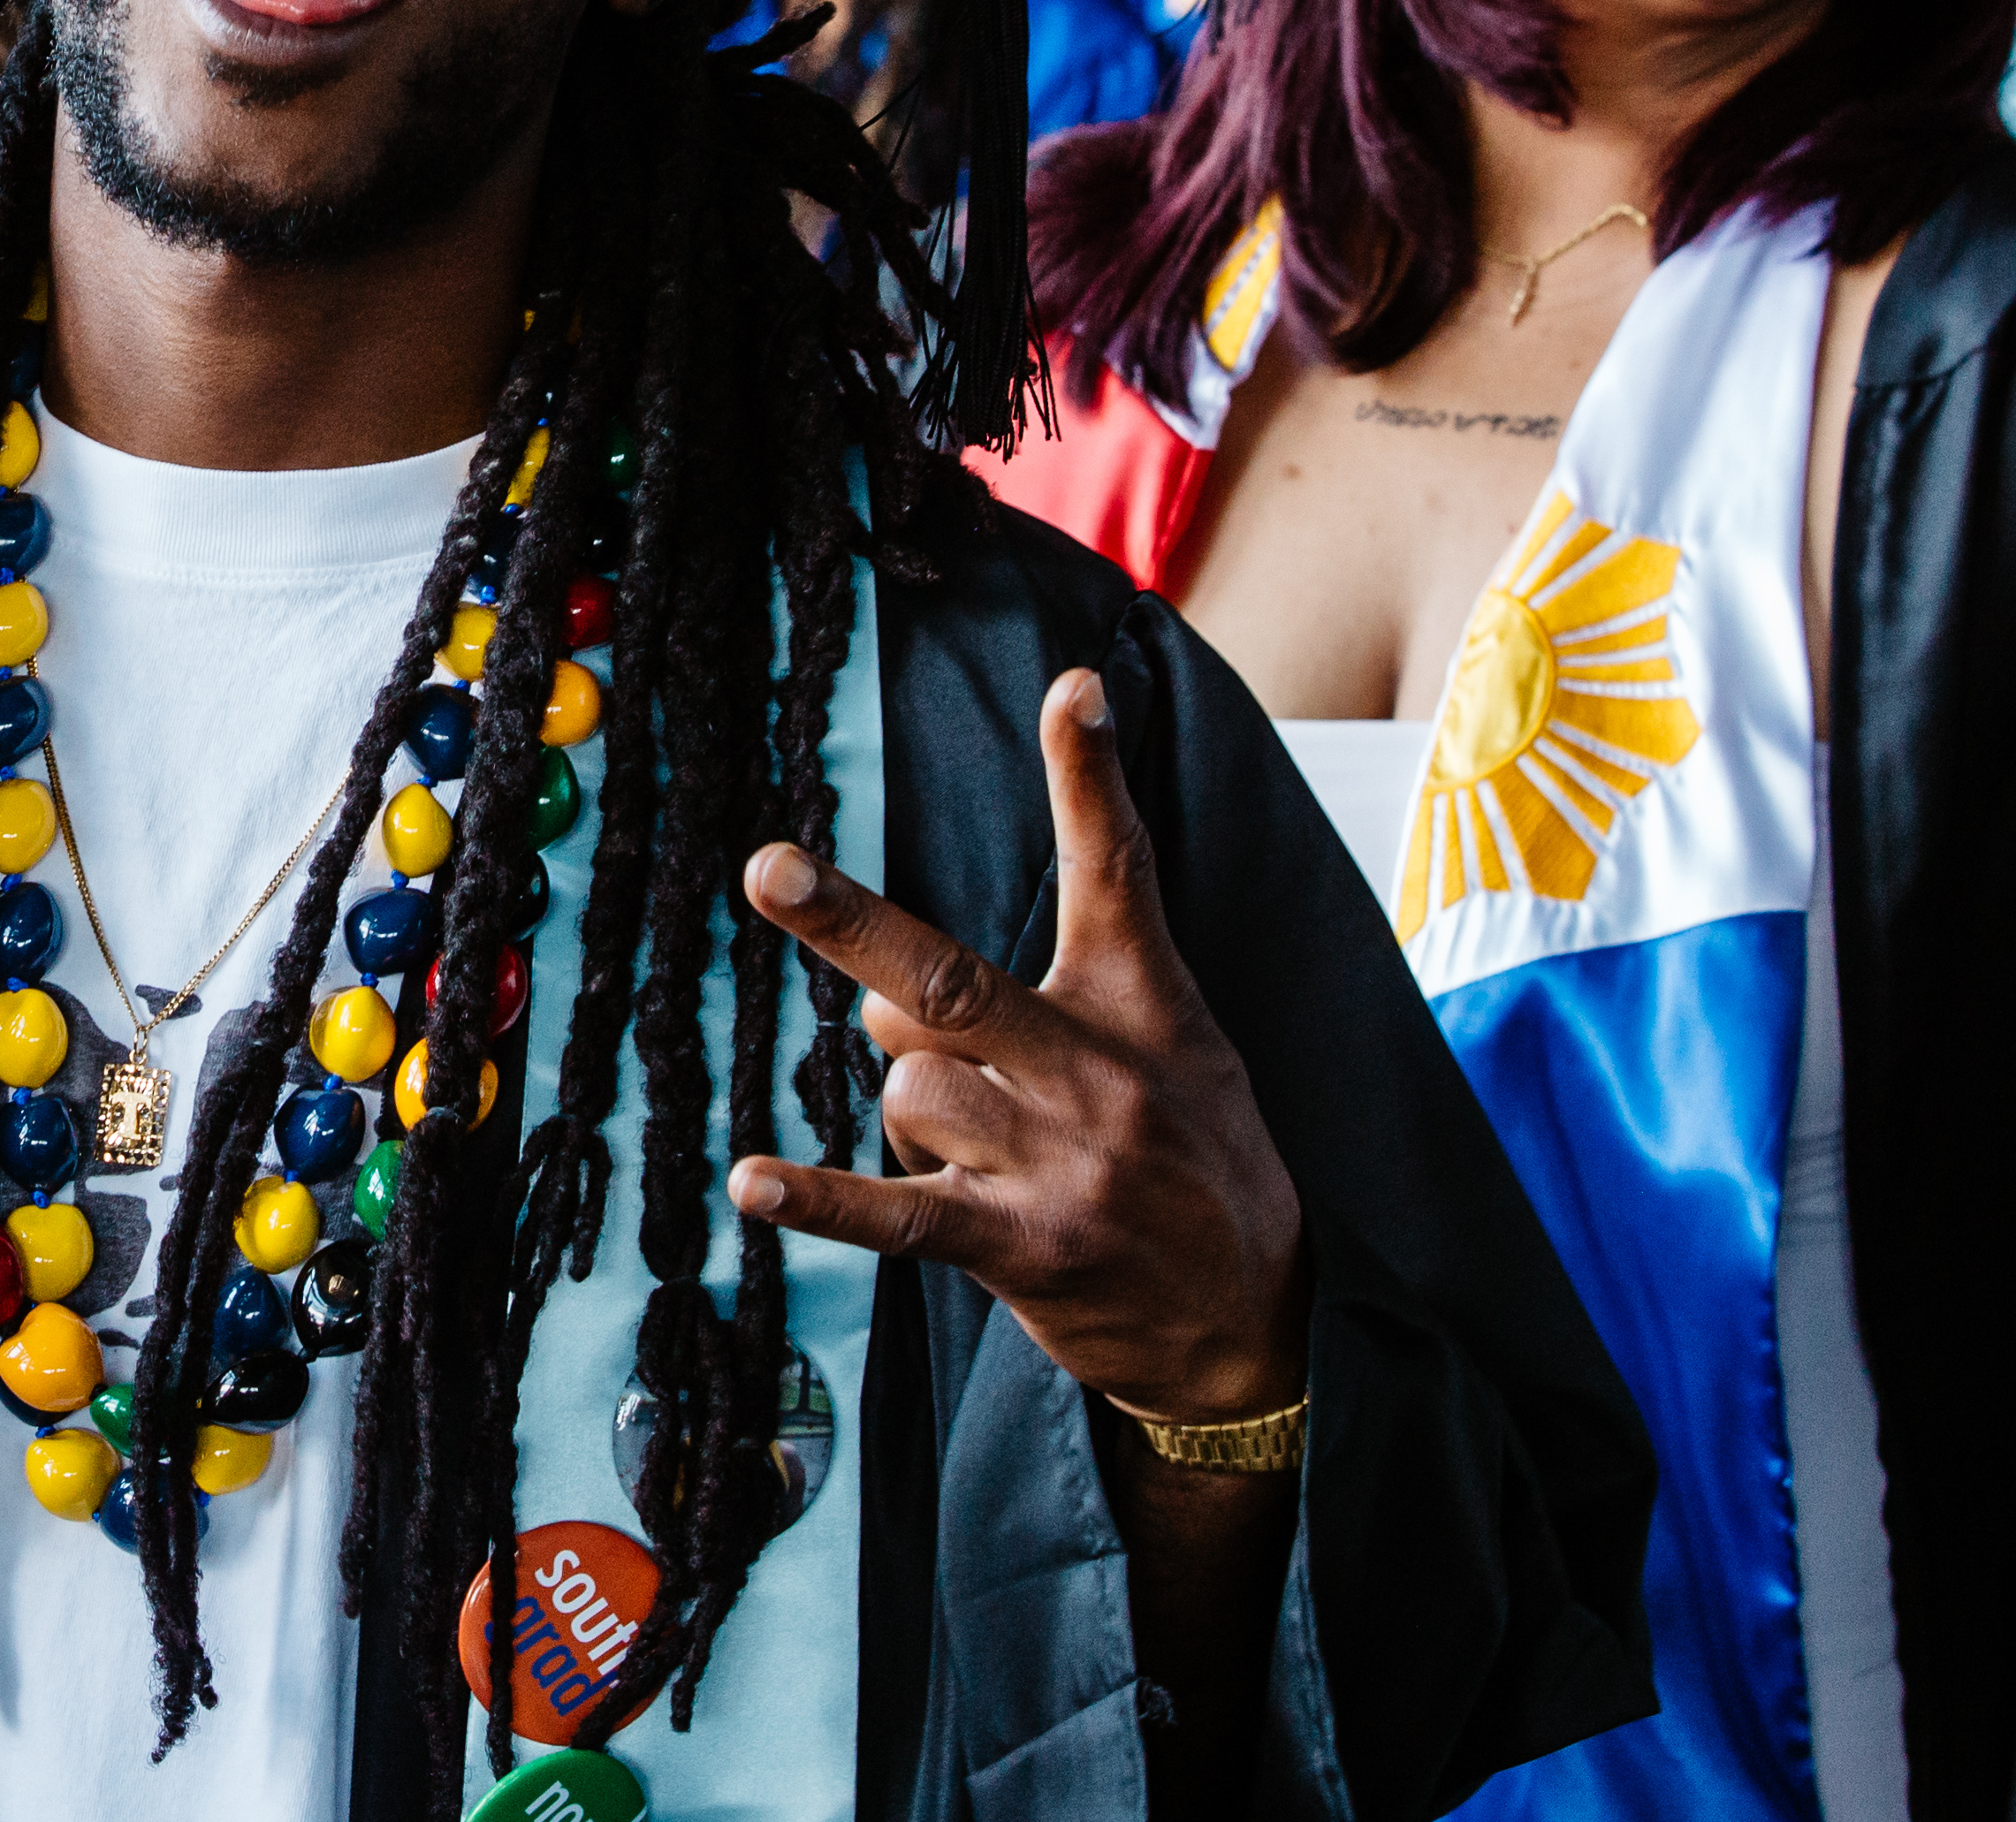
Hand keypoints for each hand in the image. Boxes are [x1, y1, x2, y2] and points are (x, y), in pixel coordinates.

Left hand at [729, 670, 1306, 1425]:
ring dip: (909, 1106)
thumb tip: (881, 985)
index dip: (1092, 779)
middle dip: (850, 925)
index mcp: (1143, 1006)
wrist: (1263, 1324)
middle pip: (948, 980)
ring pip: (906, 1089)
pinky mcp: (1022, 1247)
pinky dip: (821, 1200)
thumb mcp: (1180, 1045)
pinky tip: (753, 1184)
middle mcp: (1098, 1073)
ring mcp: (1059, 1162)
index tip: (1073, 690)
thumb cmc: (1199, 1164)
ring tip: (975, 1144)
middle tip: (769, 870)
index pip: (1119, 872)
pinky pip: (897, 1213)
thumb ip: (1061, 990)